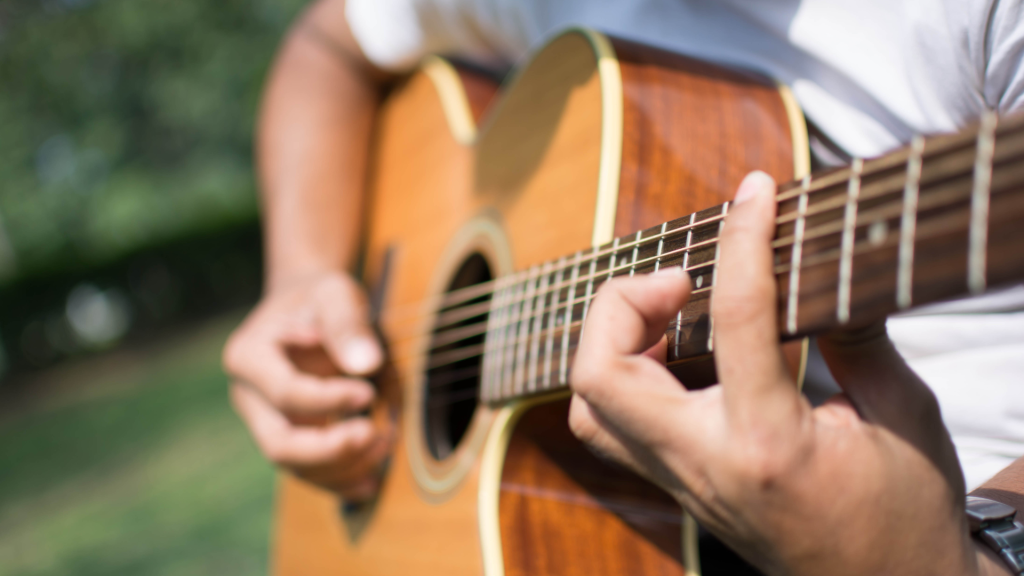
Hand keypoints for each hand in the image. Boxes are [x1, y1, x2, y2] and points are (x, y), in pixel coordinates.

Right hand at [223, 270, 390, 500]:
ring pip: (296, 466)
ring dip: (342, 467)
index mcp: (248, 356)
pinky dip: (341, 480)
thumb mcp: (337, 295)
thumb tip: (366, 364)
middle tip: (374, 437)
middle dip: (328, 450)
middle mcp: (249, 397)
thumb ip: (348, 324)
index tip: (370, 392)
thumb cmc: (323, 299)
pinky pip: (310, 472)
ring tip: (386, 444)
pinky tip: (372, 480)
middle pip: (279, 444)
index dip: (329, 400)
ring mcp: (266, 423)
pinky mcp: (289, 439)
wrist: (312, 309)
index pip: (285, 393)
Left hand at [568, 171, 983, 574]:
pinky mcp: (676, 488)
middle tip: (680, 279)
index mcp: (770, 443)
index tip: (756, 193)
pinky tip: (670, 352)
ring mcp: (681, 482)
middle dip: (622, 302)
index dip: (742, 239)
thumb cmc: (904, 513)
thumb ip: (859, 336)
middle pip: (601, 374)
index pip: (735, 318)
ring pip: (589, 407)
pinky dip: (619, 375)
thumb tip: (823, 264)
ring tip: (668, 313)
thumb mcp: (904, 415)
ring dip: (609, 341)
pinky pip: (611, 427)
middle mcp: (705, 464)